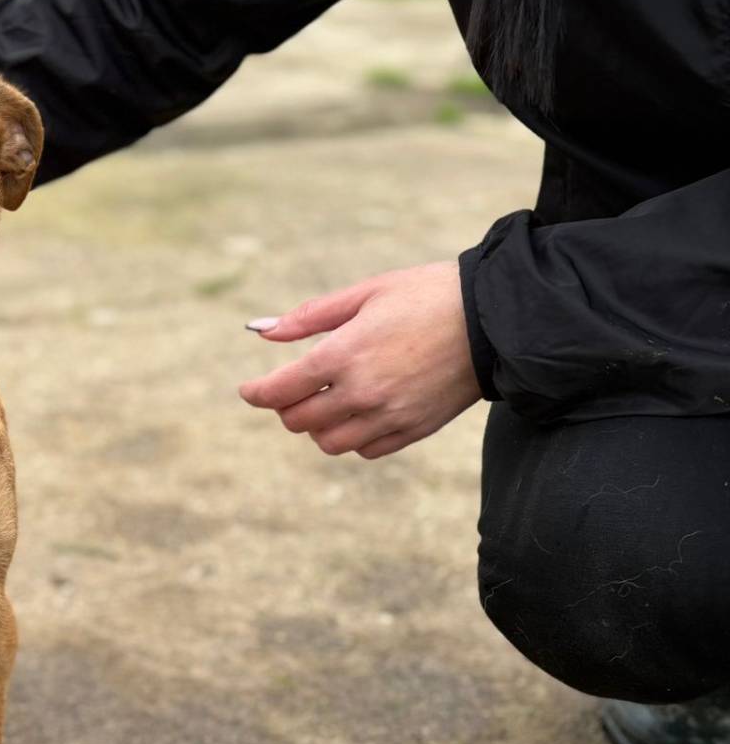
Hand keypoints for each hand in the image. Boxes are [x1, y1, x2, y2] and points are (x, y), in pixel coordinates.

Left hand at [238, 261, 481, 458]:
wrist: (495, 320)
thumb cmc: (427, 295)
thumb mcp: (364, 293)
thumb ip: (309, 317)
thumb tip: (261, 331)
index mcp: (343, 355)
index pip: (279, 391)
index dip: (256, 393)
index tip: (249, 390)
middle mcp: (362, 393)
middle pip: (298, 421)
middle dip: (285, 407)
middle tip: (290, 391)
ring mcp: (389, 416)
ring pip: (328, 443)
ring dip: (316, 426)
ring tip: (324, 403)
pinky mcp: (414, 430)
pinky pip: (365, 450)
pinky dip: (351, 438)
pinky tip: (356, 415)